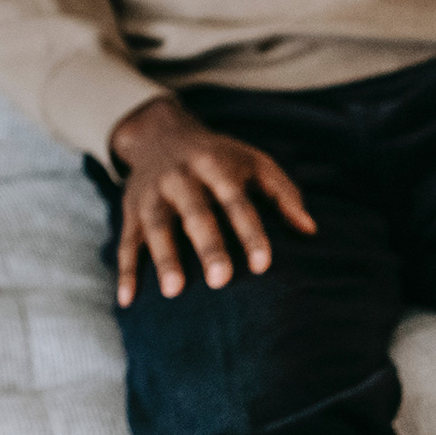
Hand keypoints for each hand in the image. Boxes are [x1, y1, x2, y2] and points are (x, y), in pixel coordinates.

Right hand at [108, 97, 314, 306]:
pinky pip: (126, 242)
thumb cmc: (222, 159)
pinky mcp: (130, 211)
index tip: (263, 265)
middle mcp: (181, 178)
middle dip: (208, 246)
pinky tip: (128, 300)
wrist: (160, 134)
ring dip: (165, 258)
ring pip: (157, 228)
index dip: (250, 233)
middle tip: (220, 280)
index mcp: (215, 166)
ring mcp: (152, 195)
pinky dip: (125, 271)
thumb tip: (310, 230)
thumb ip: (284, 194)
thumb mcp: (256, 163)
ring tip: (174, 292)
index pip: (236, 201)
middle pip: (195, 214)